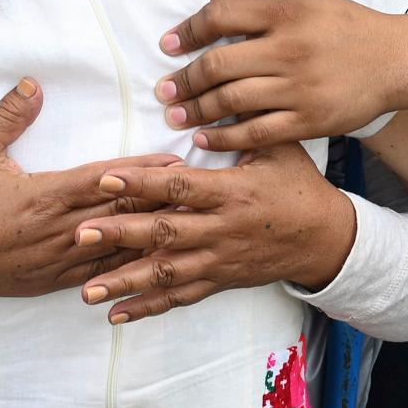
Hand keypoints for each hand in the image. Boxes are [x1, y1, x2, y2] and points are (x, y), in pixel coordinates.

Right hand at [0, 78, 180, 300]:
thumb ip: (7, 116)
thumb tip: (34, 83)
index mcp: (42, 196)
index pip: (103, 181)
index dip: (142, 172)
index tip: (173, 163)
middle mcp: (56, 231)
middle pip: (120, 216)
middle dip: (160, 203)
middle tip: (197, 193)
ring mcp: (56, 262)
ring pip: (115, 250)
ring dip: (150, 237)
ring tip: (186, 227)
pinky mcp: (51, 282)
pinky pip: (99, 276)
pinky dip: (126, 268)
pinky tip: (150, 263)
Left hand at [73, 142, 356, 322]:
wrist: (327, 240)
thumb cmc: (299, 187)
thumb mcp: (279, 147)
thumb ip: (242, 124)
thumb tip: (213, 92)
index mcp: (232, 192)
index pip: (180, 188)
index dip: (142, 183)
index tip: (105, 179)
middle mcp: (221, 230)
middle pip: (165, 233)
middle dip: (120, 235)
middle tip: (80, 234)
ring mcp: (218, 260)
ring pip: (167, 273)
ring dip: (126, 282)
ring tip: (87, 291)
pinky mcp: (219, 281)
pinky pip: (180, 298)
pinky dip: (148, 307)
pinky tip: (115, 315)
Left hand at [155, 0, 407, 149]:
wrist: (396, 60)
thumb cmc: (344, 23)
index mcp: (285, 11)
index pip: (221, 16)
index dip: (187, 30)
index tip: (167, 46)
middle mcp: (289, 48)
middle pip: (218, 64)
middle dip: (183, 80)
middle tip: (163, 91)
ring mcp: (299, 88)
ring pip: (232, 102)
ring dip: (196, 112)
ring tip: (176, 116)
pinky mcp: (309, 120)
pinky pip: (256, 132)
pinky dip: (225, 138)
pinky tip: (205, 139)